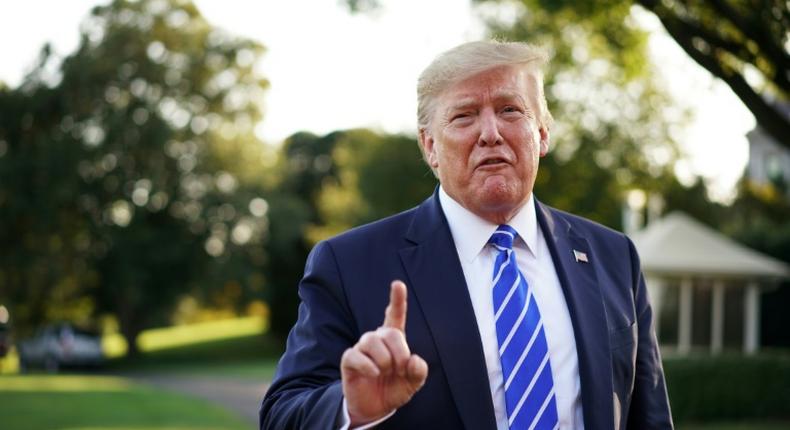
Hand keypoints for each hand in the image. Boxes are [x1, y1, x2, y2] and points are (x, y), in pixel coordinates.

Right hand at [340, 280, 428, 425]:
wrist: (374, 409)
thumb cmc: (394, 389)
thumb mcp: (412, 383)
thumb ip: (418, 371)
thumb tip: (413, 360)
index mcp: (394, 340)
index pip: (395, 316)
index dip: (397, 300)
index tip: (398, 284)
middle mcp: (377, 340)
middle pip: (388, 332)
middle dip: (400, 352)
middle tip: (400, 370)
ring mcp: (361, 349)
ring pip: (371, 341)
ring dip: (384, 359)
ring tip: (385, 372)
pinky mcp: (349, 360)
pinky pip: (356, 355)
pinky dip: (368, 365)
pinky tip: (373, 373)